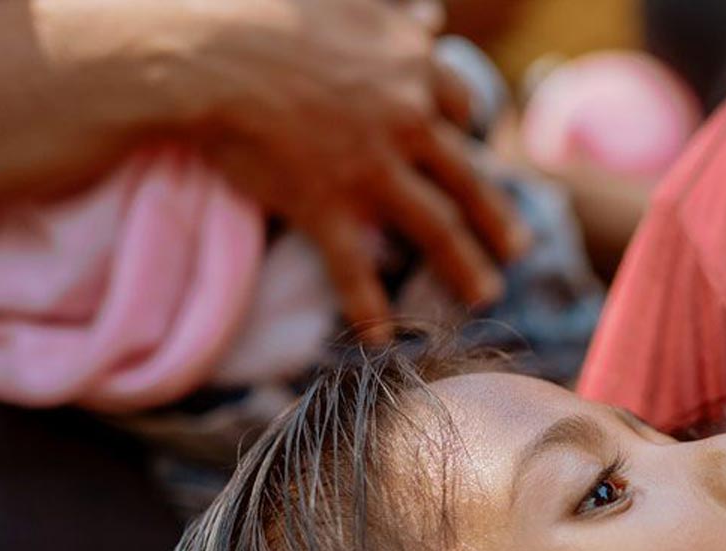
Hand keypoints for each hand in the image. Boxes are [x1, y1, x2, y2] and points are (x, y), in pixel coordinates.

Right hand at [163, 0, 524, 325]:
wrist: (207, 54)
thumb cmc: (264, 12)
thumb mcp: (344, 1)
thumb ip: (392, 16)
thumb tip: (431, 13)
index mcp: (413, 66)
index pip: (460, 106)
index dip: (469, 132)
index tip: (478, 151)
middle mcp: (408, 120)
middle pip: (467, 176)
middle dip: (496, 216)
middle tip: (518, 247)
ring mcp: (372, 168)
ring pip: (437, 226)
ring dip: (465, 266)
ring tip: (485, 293)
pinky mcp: (328, 204)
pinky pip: (356, 268)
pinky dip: (371, 309)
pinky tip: (384, 341)